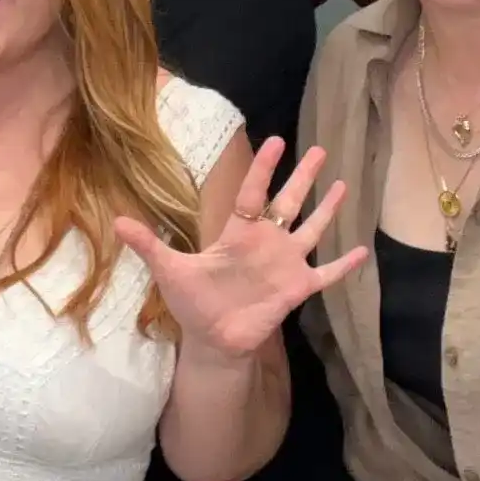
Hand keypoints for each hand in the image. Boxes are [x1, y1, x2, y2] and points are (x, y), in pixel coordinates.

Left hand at [114, 138, 365, 356]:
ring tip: (343, 184)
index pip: (254, 193)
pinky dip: (343, 265)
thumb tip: (116, 221)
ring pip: (312, 230)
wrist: (213, 341)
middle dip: (303, 177)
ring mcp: (285, 265)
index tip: (276, 140)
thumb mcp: (169, 270)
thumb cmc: (192, 303)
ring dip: (327, 210)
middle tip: (321, 147)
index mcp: (238, 233)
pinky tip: (363, 252)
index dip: (264, 168)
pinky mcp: (297, 290)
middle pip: (289, 203)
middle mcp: (266, 243)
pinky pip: (326, 275)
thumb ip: (149, 245)